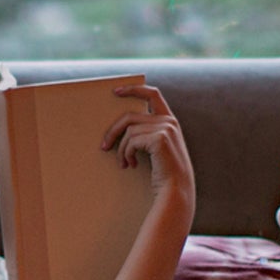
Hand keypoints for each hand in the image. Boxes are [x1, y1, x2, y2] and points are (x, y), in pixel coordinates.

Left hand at [101, 84, 193, 202]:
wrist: (176, 189)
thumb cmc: (165, 173)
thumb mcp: (157, 148)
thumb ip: (147, 133)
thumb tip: (120, 129)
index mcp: (170, 121)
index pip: (153, 95)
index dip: (134, 89)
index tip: (116, 91)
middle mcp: (169, 121)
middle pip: (130, 116)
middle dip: (113, 131)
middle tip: (104, 146)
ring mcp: (165, 128)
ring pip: (129, 131)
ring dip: (121, 150)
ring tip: (123, 163)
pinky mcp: (159, 138)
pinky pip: (131, 141)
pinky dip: (126, 154)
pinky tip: (131, 165)